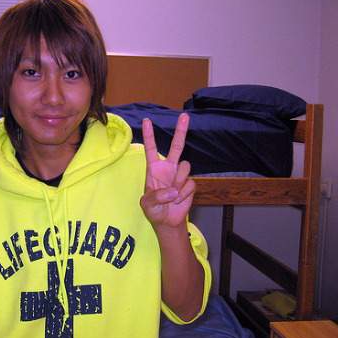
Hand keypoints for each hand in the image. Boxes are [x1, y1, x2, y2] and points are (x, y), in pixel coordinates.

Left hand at [140, 113, 194, 228]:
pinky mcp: (189, 184)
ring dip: (179, 182)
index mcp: (154, 169)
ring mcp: (180, 175)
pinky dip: (184, 195)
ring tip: (172, 196)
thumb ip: (156, 196)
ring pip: (185, 167)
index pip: (151, 148)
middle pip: (176, 146)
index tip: (146, 120)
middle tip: (184, 115)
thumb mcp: (147, 205)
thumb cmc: (154, 210)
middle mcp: (168, 168)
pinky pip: (190, 184)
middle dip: (181, 131)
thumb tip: (173, 190)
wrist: (167, 221)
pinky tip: (178, 200)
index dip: (149, 135)